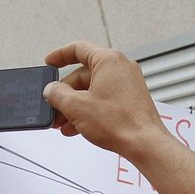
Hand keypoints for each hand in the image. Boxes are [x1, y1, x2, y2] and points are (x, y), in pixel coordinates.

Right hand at [43, 40, 176, 159]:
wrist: (145, 144)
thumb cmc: (120, 123)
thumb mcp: (77, 107)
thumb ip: (58, 94)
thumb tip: (51, 90)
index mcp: (108, 61)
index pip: (78, 49)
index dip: (59, 55)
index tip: (49, 63)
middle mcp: (120, 68)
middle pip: (84, 75)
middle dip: (65, 94)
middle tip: (53, 108)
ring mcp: (128, 84)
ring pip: (93, 90)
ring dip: (75, 106)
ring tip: (63, 124)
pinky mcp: (131, 99)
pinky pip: (104, 99)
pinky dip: (89, 110)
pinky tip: (78, 127)